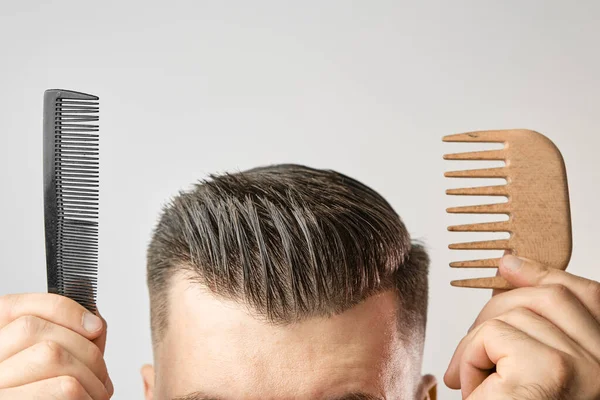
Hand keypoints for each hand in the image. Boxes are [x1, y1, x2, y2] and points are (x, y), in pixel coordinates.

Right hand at [0, 293, 112, 398]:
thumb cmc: (45, 399)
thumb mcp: (48, 371)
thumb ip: (64, 342)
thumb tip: (92, 321)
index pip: (15, 308)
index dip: (62, 310)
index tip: (95, 325)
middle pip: (37, 330)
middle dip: (86, 349)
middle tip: (102, 376)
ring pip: (53, 354)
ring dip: (91, 374)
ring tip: (98, 394)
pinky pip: (63, 387)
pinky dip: (87, 395)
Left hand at [444, 255, 599, 398]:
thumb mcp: (531, 368)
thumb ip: (532, 328)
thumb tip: (509, 265)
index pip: (588, 297)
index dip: (545, 273)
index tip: (508, 264)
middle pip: (550, 297)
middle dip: (497, 309)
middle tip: (470, 349)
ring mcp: (583, 366)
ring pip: (514, 313)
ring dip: (478, 346)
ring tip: (476, 383)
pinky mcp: (549, 369)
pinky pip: (493, 333)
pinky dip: (470, 358)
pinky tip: (475, 389)